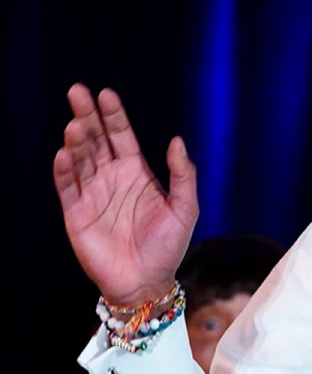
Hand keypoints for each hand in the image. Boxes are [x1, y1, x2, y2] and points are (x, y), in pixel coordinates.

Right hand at [53, 84, 197, 306]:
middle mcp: (111, 178)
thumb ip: (182, 175)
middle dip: (87, 115)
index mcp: (137, 172)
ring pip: (80, 159)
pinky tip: (65, 153)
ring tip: (76, 125)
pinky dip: (64, 170)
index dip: (113, 115)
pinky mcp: (76, 213)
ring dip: (77, 141)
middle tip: (77, 92)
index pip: (121, 136)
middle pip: (96, 139)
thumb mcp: (185, 208)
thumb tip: (177, 140)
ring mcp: (92, 194)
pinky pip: (67, 187)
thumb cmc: (168, 246)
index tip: (106, 93)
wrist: (147, 281)